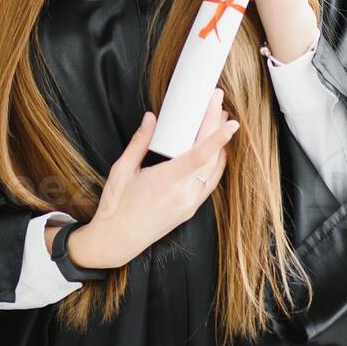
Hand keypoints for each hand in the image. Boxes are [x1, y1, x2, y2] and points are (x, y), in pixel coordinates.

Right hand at [62, 89, 236, 269]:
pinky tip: (217, 152)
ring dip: (220, 146)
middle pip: (210, 158)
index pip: (199, 156)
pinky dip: (216, 165)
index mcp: (165, 181)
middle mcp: (183, 194)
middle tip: (219, 105)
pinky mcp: (189, 210)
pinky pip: (210, 184)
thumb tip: (151, 118)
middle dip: (217, 129)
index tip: (231, 122)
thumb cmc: (116, 205)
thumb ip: (139, 142)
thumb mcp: (122, 170)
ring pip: (213, 171)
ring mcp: (189, 204)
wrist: (117, 240)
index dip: (218, 137)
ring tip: (221, 122)